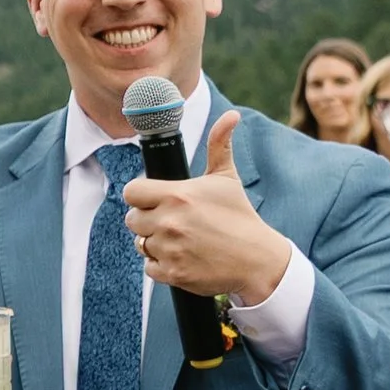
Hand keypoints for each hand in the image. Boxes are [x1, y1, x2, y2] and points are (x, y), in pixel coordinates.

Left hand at [121, 112, 291, 304]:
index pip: (131, 192)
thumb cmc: (240, 216)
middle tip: (171, 221)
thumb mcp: (227, 178)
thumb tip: (231, 116)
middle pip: (132, 219)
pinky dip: (161, 264)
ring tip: (181, 239)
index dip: (141, 195)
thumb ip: (219, 145)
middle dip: (147, 219)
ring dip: (155, 242)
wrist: (257, 260)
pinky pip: (149, 267)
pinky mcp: (172, 273)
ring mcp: (169, 249)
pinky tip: (182, 257)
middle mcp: (169, 222)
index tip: (154, 199)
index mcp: (177, 196)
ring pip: (140, 243)